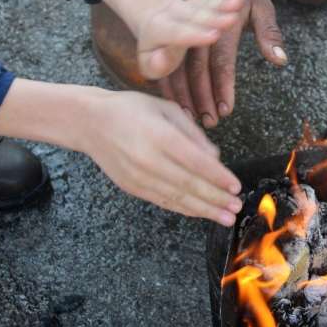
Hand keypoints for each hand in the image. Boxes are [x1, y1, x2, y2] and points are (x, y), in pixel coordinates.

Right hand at [0, 79, 242, 225]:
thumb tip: (215, 158)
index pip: (195, 161)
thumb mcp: (166, 108)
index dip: (218, 177)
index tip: (236, 186)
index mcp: (159, 135)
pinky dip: (185, 209)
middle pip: (189, 184)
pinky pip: (164, 201)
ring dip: (205, 210)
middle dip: (216, 198)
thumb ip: (192, 133)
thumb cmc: (131, 110)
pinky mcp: (132, 187)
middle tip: (237, 207)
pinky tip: (202, 213)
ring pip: (177, 198)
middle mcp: (148, 159)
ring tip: (226, 217)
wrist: (89, 123)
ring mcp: (138, 177)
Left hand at [136, 0, 248, 79]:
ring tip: (240, 0)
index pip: (177, 33)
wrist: (150, 16)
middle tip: (232, 19)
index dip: (194, 34)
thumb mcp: (145, 61)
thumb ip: (155, 65)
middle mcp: (175, 15)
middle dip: (214, 17)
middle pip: (196, 16)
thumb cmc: (151, 50)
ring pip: (207, 4)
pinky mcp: (201, 2)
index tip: (213, 35)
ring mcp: (190, 7)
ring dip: (224, 3)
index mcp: (160, 29)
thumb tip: (162, 62)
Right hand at [166, 0, 285, 126]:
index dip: (223, 86)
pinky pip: (170, 64)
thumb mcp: (261, 6)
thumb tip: (279, 60)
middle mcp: (201, 29)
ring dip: (186, 95)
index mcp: (224, 25)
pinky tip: (178, 104)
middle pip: (197, 69)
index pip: (222, 61)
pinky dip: (172, 85)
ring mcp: (185, 32)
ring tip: (194, 118)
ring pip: (180, 69)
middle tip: (209, 121)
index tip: (226, 109)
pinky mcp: (177, 36)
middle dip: (202, 97)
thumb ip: (269, 34)